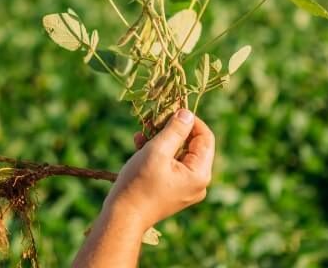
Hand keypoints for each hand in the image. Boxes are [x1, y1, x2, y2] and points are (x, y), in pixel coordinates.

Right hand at [104, 109, 214, 229]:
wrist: (122, 217)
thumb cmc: (139, 183)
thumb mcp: (157, 151)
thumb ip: (175, 130)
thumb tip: (187, 113)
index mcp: (200, 174)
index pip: (205, 137)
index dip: (190, 120)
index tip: (171, 110)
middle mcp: (198, 183)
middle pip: (192, 146)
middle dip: (172, 130)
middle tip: (154, 119)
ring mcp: (185, 188)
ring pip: (178, 154)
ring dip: (161, 140)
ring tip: (142, 131)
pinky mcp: (172, 190)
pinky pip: (170, 165)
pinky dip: (157, 153)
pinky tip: (139, 143)